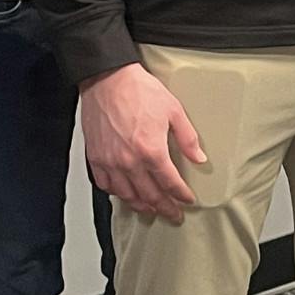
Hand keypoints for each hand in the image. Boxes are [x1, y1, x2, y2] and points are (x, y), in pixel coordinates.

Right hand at [80, 62, 205, 221]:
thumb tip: (199, 157)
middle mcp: (129, 161)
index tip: (188, 201)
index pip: (170, 183)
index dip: (181, 195)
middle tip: (173, 214)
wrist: (108, 80)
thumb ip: (187, 138)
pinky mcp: (95, 157)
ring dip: (141, 205)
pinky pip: (105, 184)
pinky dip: (117, 193)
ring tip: (152, 210)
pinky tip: (124, 194)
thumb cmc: (140, 92)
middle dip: (164, 207)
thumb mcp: (174, 111)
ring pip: (126, 194)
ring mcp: (110, 161)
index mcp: (151, 150)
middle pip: (149, 194)